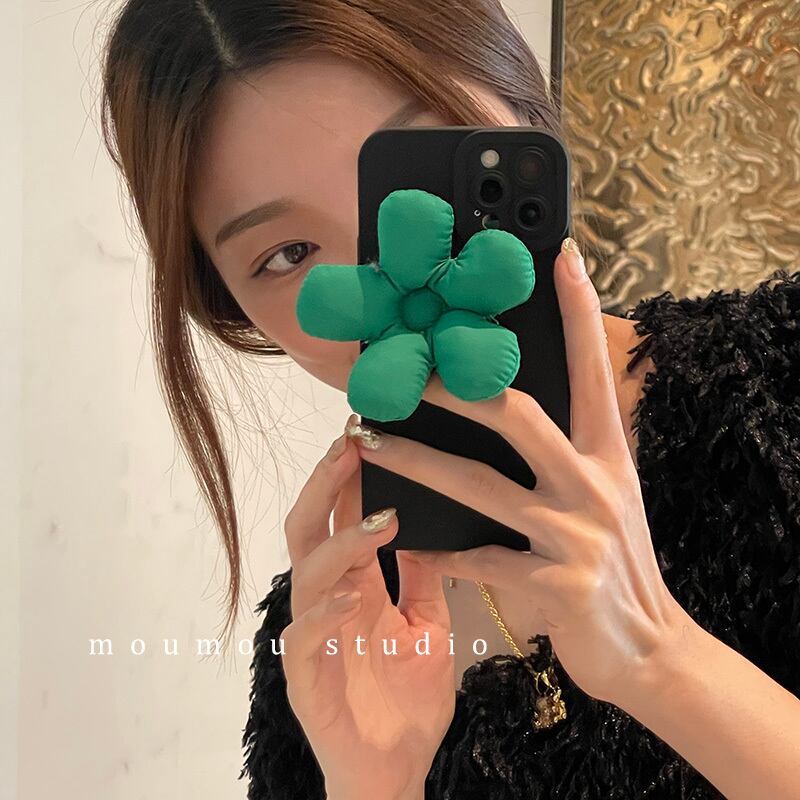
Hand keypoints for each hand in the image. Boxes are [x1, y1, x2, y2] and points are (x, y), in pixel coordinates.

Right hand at [279, 426, 454, 798]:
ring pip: (306, 575)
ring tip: (377, 521)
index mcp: (358, 585)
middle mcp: (329, 602)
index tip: (366, 431)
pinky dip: (324, 615)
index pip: (344, 516)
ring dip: (339, 544)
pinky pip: (303, 641)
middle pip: (311, 529)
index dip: (350, 475)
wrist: (398, 771)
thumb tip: (429, 522)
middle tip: (351, 445)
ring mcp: (314, 639)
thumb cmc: (407, 700)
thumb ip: (422, 577)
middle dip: (327, 485)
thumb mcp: (429, 626)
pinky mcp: (306, 681)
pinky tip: (351, 598)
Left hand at [346, 239, 684, 706]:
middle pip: (515, 415)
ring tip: (368, 442)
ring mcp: (575, 535)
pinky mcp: (554, 585)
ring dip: (416, 461)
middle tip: (400, 369)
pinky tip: (407, 540)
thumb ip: (566, 455)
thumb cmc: (615, 562)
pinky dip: (438, 549)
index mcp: (608, 455)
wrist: (648, 648)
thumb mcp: (605, 496)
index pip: (594, 371)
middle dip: (452, 387)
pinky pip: (477, 558)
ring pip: (479, 484)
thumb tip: (504, 410)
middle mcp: (595, 485)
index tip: (560, 256)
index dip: (581, 311)